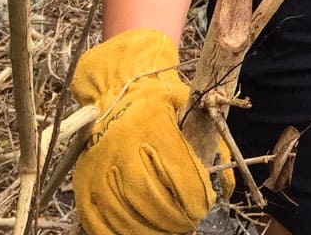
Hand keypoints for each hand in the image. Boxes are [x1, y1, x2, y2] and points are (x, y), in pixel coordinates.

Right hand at [72, 29, 231, 234]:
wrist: (114, 89)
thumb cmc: (160, 101)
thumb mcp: (190, 108)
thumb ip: (214, 143)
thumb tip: (228, 186)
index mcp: (152, 126)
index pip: (178, 172)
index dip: (195, 196)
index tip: (204, 205)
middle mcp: (121, 147)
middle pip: (151, 198)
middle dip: (176, 217)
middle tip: (189, 222)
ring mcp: (98, 167)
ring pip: (125, 213)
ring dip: (151, 229)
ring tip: (169, 230)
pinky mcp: (83, 182)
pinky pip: (96, 220)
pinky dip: (118, 233)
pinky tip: (140, 232)